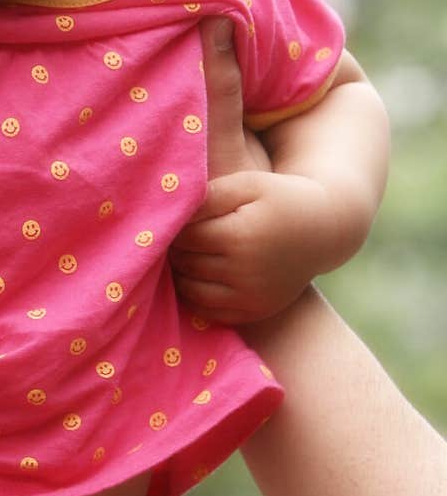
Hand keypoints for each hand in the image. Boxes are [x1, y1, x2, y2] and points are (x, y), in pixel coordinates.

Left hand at [171, 167, 330, 323]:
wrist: (322, 230)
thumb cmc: (279, 199)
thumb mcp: (248, 184)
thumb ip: (209, 194)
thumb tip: (173, 209)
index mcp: (240, 236)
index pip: (184, 236)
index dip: (175, 225)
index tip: (179, 216)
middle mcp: (245, 272)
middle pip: (186, 263)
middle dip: (176, 248)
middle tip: (179, 234)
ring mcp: (251, 297)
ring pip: (191, 290)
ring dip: (181, 272)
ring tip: (187, 253)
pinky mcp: (256, 311)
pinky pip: (209, 312)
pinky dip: (195, 296)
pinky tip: (199, 276)